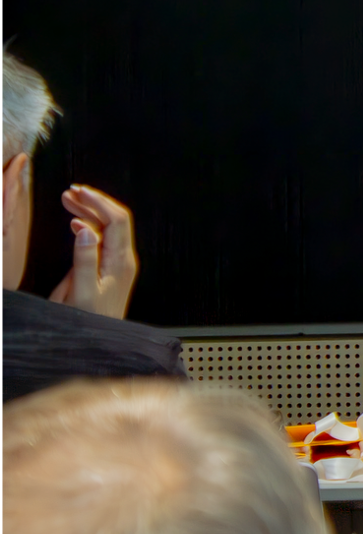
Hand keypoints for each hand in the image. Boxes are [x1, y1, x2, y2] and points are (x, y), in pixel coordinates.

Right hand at [46, 185, 138, 319]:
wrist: (98, 342)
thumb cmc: (90, 321)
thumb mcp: (82, 291)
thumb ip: (85, 261)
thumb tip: (86, 230)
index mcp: (121, 261)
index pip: (117, 220)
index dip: (99, 202)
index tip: (79, 192)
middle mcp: (123, 259)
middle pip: (114, 220)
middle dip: (94, 202)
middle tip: (71, 192)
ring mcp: (118, 263)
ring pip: (107, 228)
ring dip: (90, 212)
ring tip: (68, 201)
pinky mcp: (109, 268)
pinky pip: (102, 240)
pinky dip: (88, 227)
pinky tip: (76, 223)